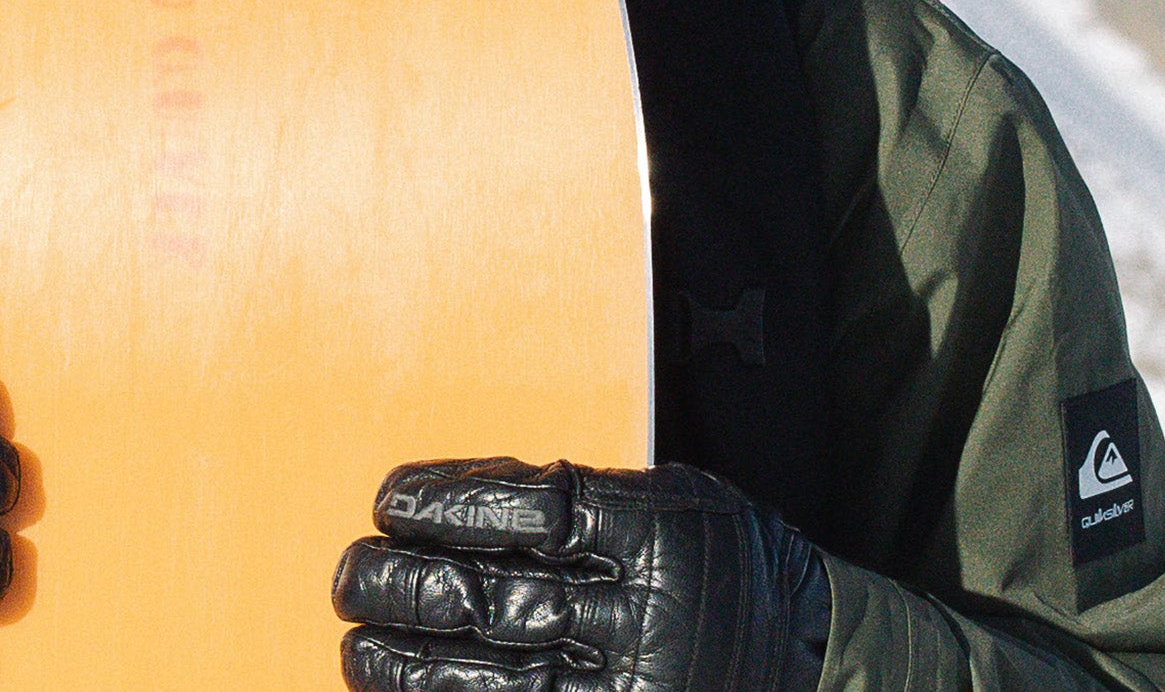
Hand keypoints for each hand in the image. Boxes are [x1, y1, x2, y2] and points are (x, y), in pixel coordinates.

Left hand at [334, 457, 828, 691]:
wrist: (812, 662)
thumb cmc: (720, 564)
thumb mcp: (671, 501)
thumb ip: (577, 497)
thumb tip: (450, 492)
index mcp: (657, 535)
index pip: (532, 510)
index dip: (451, 506)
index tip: (390, 502)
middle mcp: (642, 619)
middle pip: (497, 598)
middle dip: (407, 588)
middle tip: (352, 576)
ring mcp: (628, 688)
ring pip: (493, 678)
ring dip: (410, 665)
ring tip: (358, 645)